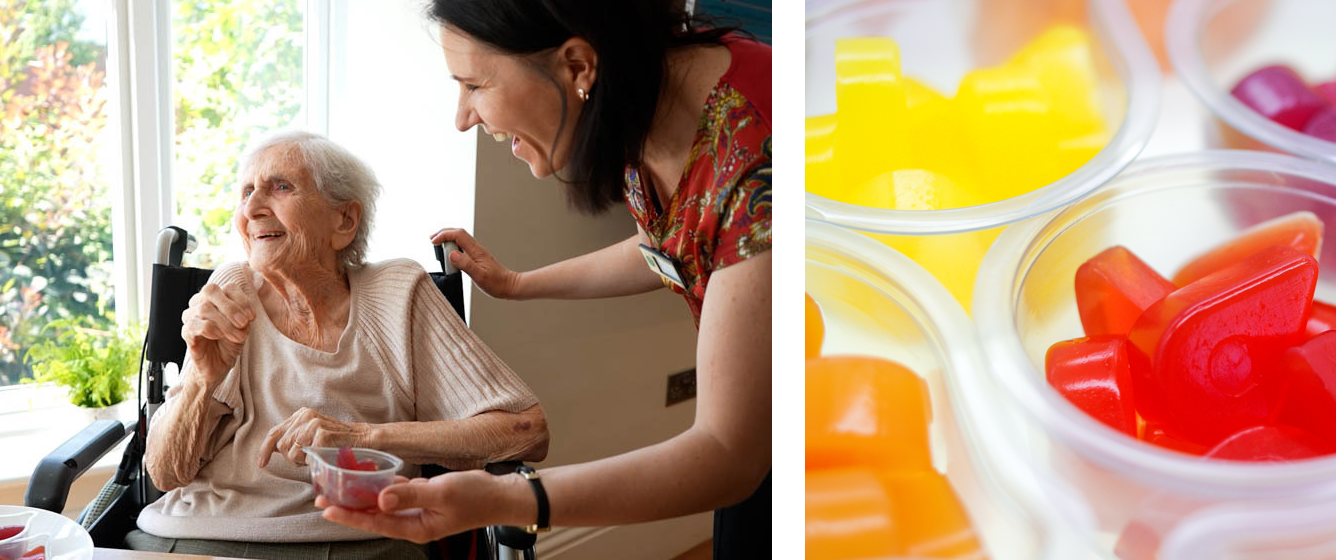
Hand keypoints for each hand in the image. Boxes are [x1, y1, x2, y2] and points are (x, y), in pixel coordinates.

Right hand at [181, 283, 255, 384]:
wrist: (219, 365)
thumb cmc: (230, 343)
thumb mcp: (243, 328)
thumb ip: (243, 316)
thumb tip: (244, 312)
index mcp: (217, 299)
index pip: (228, 287)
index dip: (243, 300)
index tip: (252, 318)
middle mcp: (201, 303)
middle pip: (210, 290)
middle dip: (231, 307)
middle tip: (244, 323)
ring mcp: (191, 316)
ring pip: (204, 308)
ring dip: (225, 323)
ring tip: (236, 336)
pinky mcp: (186, 332)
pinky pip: (195, 324)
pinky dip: (211, 329)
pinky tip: (219, 337)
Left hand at [258, 407, 368, 466]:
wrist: (364, 439)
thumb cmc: (337, 442)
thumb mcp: (312, 435)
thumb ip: (294, 438)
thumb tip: (272, 449)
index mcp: (301, 415)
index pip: (275, 433)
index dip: (265, 450)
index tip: (262, 464)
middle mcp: (305, 416)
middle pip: (281, 445)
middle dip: (291, 458)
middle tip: (307, 459)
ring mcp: (314, 424)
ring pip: (291, 452)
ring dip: (302, 461)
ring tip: (317, 456)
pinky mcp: (322, 435)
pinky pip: (305, 457)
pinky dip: (312, 462)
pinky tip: (324, 456)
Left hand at [317, 470, 513, 543]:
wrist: (500, 496)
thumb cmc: (476, 496)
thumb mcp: (442, 493)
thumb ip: (410, 494)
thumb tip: (381, 497)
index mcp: (416, 528)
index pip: (376, 523)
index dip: (350, 515)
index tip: (327, 508)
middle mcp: (413, 522)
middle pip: (374, 516)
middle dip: (349, 507)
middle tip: (322, 497)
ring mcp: (418, 512)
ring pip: (384, 504)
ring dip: (363, 496)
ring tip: (339, 487)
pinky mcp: (424, 500)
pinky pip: (397, 494)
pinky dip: (383, 486)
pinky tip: (370, 477)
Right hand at [429, 228, 521, 298]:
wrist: (508, 285)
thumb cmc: (496, 283)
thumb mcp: (479, 276)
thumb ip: (465, 264)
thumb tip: (452, 254)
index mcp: (476, 251)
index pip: (458, 235)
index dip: (444, 235)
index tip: (433, 241)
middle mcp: (476, 249)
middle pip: (458, 233)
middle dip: (444, 233)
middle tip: (431, 240)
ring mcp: (477, 252)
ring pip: (460, 238)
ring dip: (448, 238)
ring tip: (437, 244)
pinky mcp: (477, 257)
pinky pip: (462, 246)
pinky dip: (453, 246)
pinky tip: (449, 253)